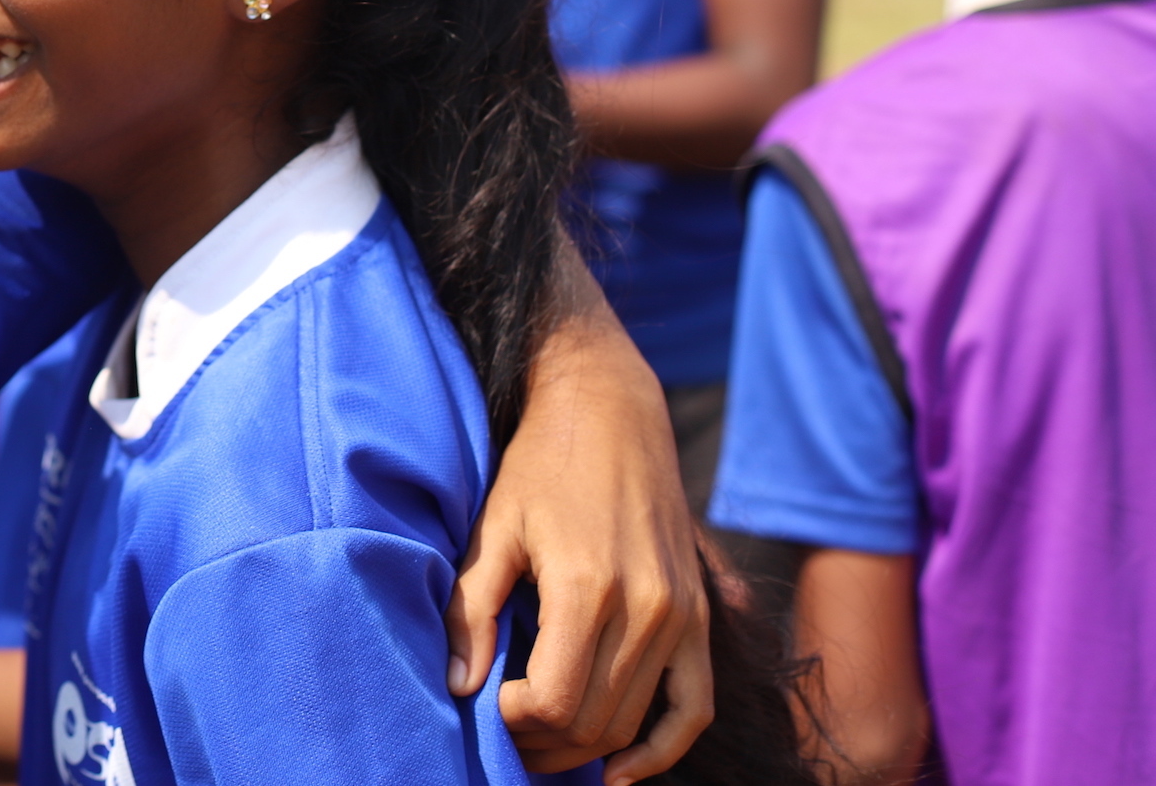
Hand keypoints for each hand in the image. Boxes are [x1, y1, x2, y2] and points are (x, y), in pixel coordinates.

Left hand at [448, 296, 711, 783]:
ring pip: (636, 722)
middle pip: (596, 722)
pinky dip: (661, 750)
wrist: (609, 410)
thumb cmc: (540, 464)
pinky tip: (620, 773)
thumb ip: (473, 607)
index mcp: (588, 586)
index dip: (515, 721)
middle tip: (506, 734)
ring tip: (542, 742)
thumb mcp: (493, 527)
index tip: (487, 702)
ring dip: (587, 748)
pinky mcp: (699, 613)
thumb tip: (459, 685)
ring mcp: (681, 614)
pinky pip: (694, 706)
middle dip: (544, 743)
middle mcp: (646, 608)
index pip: (554, 700)